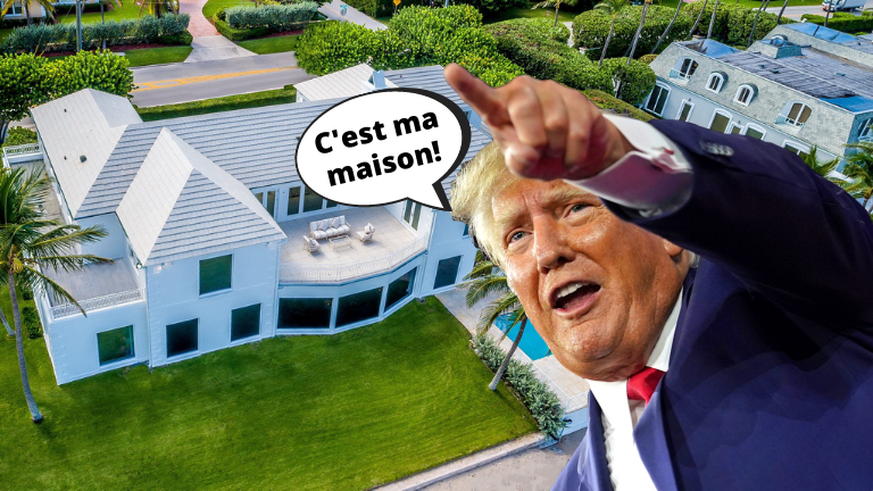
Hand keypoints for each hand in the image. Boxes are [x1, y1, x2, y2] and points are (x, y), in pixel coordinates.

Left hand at [444, 64, 633, 180]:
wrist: (573, 155)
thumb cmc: (538, 157)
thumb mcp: (523, 166)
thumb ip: (518, 161)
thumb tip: (527, 153)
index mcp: (498, 109)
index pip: (480, 97)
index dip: (466, 85)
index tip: (450, 71)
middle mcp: (521, 92)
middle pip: (524, 110)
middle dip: (535, 141)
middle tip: (539, 153)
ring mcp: (549, 90)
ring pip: (555, 123)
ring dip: (557, 149)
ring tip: (555, 151)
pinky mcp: (575, 96)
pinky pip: (577, 130)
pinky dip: (574, 153)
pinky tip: (571, 155)